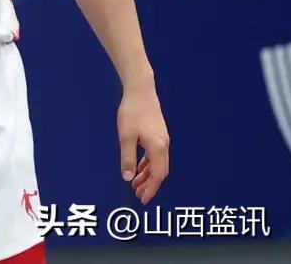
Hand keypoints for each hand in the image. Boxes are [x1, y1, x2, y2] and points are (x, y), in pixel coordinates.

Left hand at [117, 81, 169, 204]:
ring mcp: (162, 139)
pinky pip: (154, 155)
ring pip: (157, 163)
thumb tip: (127, 178)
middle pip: (160, 171)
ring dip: (147, 174)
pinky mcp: (157, 134)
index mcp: (158, 148)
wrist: (141, 91)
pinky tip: (139, 167)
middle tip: (138, 195)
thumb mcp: (126, 136)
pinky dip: (147, 164)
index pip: (158, 175)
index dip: (151, 188)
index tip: (143, 199)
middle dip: (150, 184)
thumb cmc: (132, 112)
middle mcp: (164, 145)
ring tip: (135, 183)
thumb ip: (127, 158)